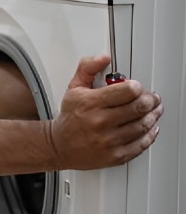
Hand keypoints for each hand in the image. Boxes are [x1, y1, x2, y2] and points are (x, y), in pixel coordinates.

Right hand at [49, 55, 162, 170]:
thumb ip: (88, 68)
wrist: (60, 145)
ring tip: (153, 110)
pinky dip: (150, 135)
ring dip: (153, 116)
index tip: (137, 87)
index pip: (127, 91)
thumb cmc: (70, 116)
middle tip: (151, 98)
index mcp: (90, 103)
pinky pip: (141, 144)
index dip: (137, 87)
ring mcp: (109, 140)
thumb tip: (104, 58)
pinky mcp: (115, 155)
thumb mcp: (74, 87)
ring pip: (143, 125)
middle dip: (150, 100)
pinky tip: (150, 128)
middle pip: (139, 107)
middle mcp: (100, 122)